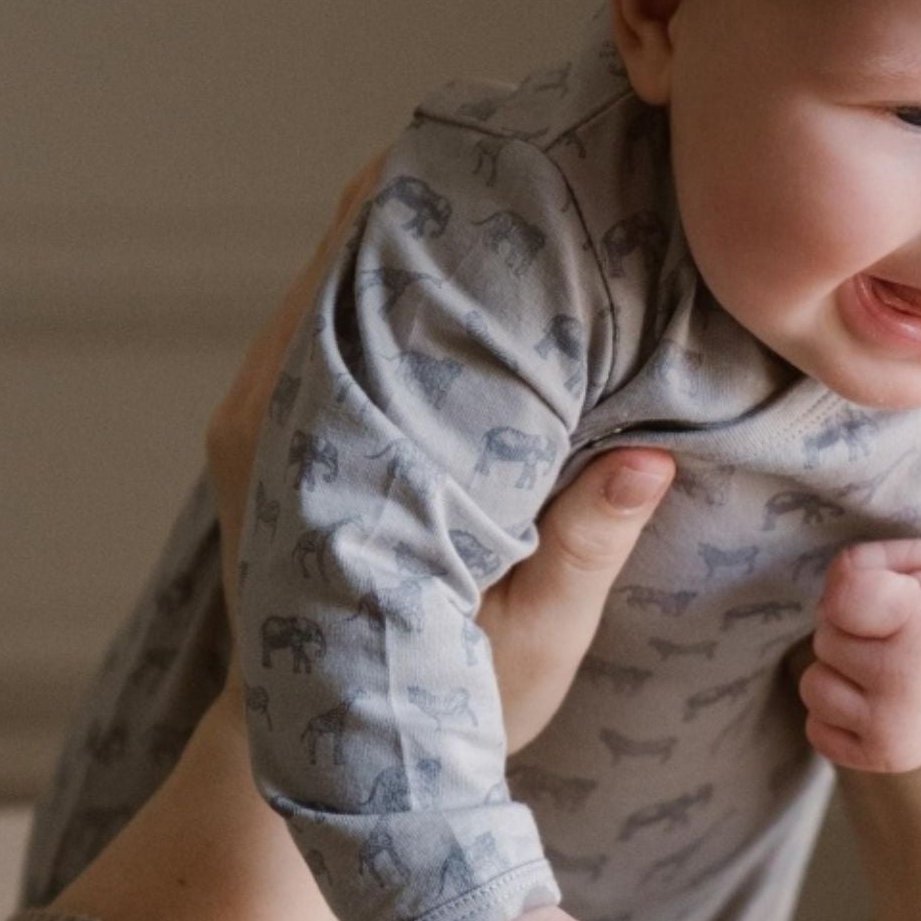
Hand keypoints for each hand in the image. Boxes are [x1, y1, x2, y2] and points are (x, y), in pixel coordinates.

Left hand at [202, 150, 675, 747]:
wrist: (332, 763)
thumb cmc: (435, 713)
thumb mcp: (528, 642)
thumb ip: (583, 549)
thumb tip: (650, 462)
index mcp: (315, 449)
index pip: (357, 279)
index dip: (431, 207)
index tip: (517, 162)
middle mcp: (270, 410)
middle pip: (352, 256)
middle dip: (446, 203)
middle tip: (549, 157)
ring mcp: (273, 415)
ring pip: (350, 280)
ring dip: (433, 238)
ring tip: (533, 190)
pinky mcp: (294, 428)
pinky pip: (349, 322)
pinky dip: (414, 286)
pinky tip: (493, 266)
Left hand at [794, 342, 920, 771]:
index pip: (843, 587)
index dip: (876, 572)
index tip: (920, 573)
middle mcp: (904, 687)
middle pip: (827, 623)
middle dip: (866, 609)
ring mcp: (885, 732)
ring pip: (817, 669)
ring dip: (852, 657)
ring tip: (910, 648)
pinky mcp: (871, 759)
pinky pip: (817, 716)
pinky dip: (843, 705)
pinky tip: (893, 688)